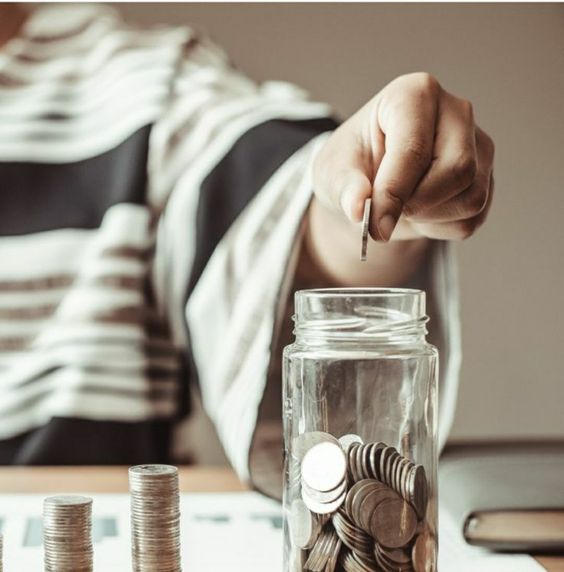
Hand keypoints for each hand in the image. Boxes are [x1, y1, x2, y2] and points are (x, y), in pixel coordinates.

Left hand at [313, 72, 494, 241]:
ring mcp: (478, 145)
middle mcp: (456, 112)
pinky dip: (439, 228)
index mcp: (414, 95)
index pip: (414, 148)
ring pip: (470, 198)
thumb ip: (344, 187)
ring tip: (402, 206)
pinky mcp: (487, 178)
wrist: (370, 184)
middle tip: (384, 214)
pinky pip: (472, 218)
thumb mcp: (332, 172)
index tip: (375, 225)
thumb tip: (357, 208)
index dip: (394, 193)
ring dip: (428, 218)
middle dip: (416, 205)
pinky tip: (420, 212)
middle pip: (456, 170)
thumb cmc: (353, 167)